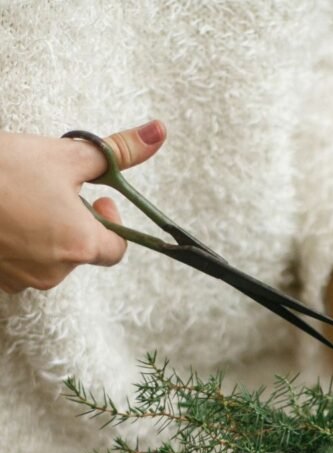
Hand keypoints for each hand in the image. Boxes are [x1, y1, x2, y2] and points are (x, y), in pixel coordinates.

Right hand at [0, 121, 166, 292]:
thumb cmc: (1, 170)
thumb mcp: (65, 155)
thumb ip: (116, 152)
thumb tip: (158, 133)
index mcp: (80, 246)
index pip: (117, 250)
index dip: (113, 224)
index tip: (98, 201)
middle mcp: (53, 272)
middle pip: (81, 251)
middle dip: (75, 222)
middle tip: (52, 192)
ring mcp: (20, 279)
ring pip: (48, 257)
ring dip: (44, 232)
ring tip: (20, 200)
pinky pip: (18, 264)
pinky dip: (17, 243)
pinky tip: (3, 216)